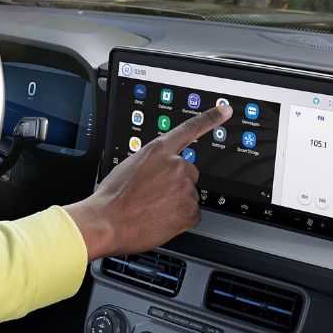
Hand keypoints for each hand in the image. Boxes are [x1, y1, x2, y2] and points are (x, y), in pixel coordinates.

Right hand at [63, 105, 231, 259]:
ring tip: (152, 208)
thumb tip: (161, 172)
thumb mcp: (129, 167)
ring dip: (176, 203)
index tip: (225, 110)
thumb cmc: (112, 198)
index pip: (189, 129)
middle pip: (189, 173)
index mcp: (158, 151)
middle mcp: (175, 165)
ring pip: (189, 195)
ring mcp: (185, 188)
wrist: (107, 222)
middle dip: (176, 184)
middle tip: (154, 196)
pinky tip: (160, 219)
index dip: (210, 118)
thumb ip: (153, 163)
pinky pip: (192, 215)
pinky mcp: (189, 211)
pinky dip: (179, 219)